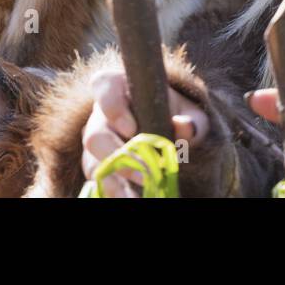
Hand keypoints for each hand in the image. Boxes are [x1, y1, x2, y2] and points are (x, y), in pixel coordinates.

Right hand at [81, 66, 208, 196]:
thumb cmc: (175, 111)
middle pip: (94, 135)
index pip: (103, 85)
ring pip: (92, 162)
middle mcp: (101, 114)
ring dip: (115, 182)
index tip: (131, 128)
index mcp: (119, 87)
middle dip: (117, 157)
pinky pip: (98, 180)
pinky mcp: (97, 164)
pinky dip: (114, 191)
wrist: (169, 128)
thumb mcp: (189, 111)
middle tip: (145, 172)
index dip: (112, 107)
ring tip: (136, 197)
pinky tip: (131, 198)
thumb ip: (192, 119)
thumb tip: (185, 127)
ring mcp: (97, 141)